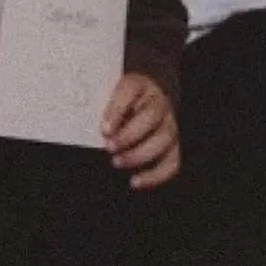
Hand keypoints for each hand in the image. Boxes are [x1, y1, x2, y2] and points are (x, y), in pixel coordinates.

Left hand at [100, 73, 178, 188]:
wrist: (147, 101)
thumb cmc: (122, 103)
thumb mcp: (110, 97)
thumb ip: (100, 108)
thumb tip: (91, 130)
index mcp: (140, 84)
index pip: (130, 89)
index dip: (118, 109)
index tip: (104, 128)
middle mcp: (159, 102)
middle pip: (152, 115)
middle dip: (129, 134)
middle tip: (109, 147)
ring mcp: (169, 123)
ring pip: (164, 137)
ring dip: (140, 154)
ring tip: (118, 162)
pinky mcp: (174, 145)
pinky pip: (172, 161)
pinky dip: (155, 175)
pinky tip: (135, 181)